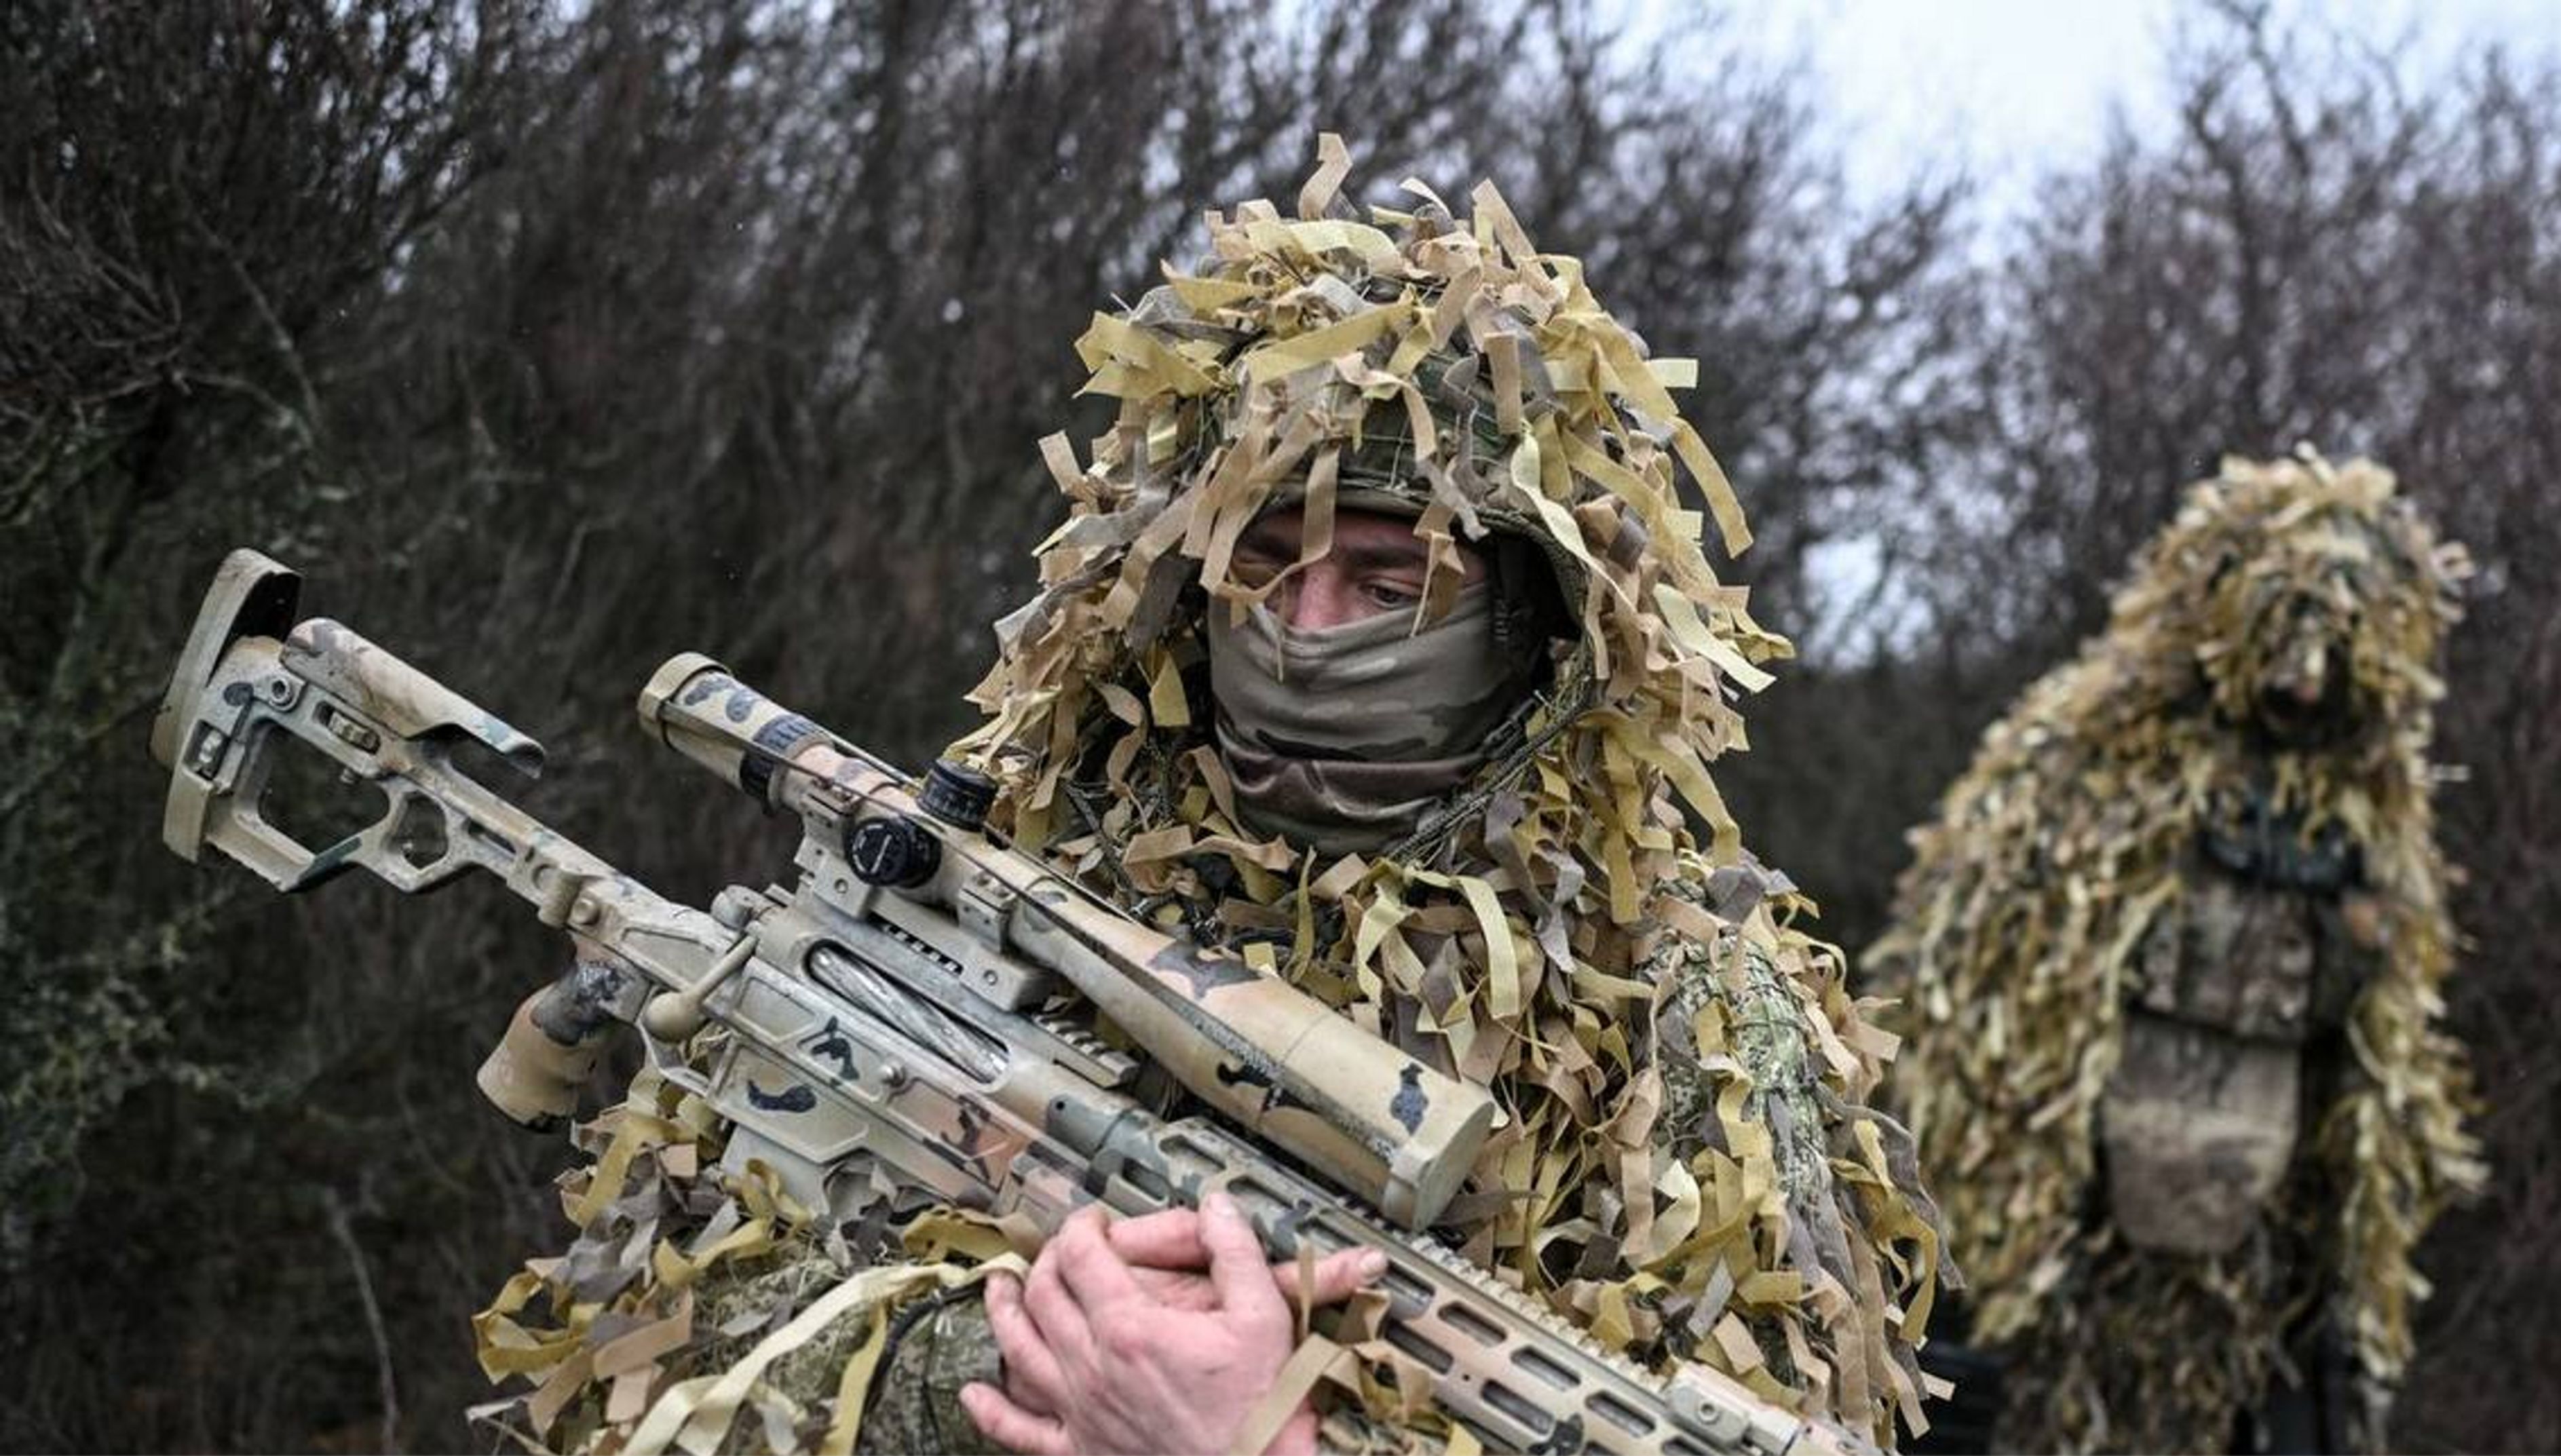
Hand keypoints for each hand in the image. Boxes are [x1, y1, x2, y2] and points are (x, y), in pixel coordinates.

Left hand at [961, 1194, 1386, 1455]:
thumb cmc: (1262, 1405)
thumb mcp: (1264, 1316)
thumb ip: (1236, 1251)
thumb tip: (1215, 1204)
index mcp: (1131, 1327)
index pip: (1081, 1255)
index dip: (1081, 1226)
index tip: (1093, 1220)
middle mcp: (1094, 1366)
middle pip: (1044, 1295)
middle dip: (1047, 1260)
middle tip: (1061, 1248)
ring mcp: (1081, 1410)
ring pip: (1020, 1351)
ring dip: (1002, 1314)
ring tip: (997, 1288)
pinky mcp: (1081, 1449)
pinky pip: (1021, 1431)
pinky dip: (992, 1412)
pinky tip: (973, 1394)